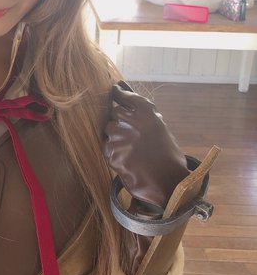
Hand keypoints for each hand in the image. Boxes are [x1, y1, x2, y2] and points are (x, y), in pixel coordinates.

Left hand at [104, 83, 188, 210]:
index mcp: (147, 114)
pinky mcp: (111, 153)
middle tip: (130, 134)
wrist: (167, 183)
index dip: (119, 93)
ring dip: (116, 136)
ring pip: (109, 129)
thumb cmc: (167, 157)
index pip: (126, 96)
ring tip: (131, 149)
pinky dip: (114, 151)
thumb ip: (144, 116)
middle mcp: (132, 122)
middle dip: (120, 121)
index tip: (115, 90)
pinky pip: (107, 146)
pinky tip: (127, 159)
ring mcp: (120, 137)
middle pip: (115, 113)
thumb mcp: (160, 130)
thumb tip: (127, 100)